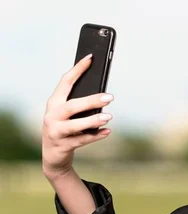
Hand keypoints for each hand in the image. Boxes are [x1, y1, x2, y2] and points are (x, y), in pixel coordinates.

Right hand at [42, 53, 113, 178]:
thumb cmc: (65, 127)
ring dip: (93, 120)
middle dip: (91, 101)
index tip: (91, 58)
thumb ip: (79, 104)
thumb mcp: (68, 114)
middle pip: (72, 106)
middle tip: (110, 97)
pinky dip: (96, 136)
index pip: (65, 82)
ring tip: (109, 117)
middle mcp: (52, 116)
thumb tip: (102, 94)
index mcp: (54, 103)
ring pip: (75, 125)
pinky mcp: (62, 145)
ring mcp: (55, 131)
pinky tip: (108, 131)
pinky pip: (82, 140)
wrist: (53, 155)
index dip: (78, 70)